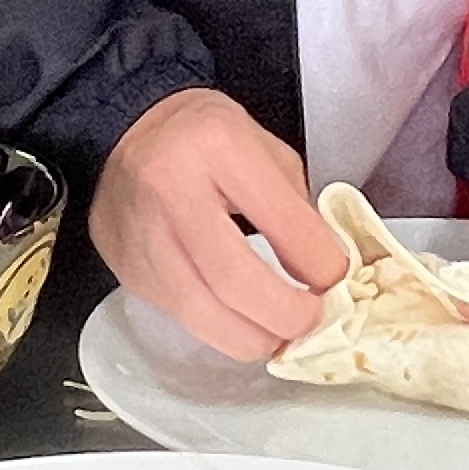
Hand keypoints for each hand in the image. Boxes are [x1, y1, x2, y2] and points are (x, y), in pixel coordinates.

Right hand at [90, 88, 349, 362]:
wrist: (129, 132)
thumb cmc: (204, 138)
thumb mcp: (264, 150)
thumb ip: (297, 210)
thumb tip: (325, 277)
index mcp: (219, 146)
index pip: (285, 222)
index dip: (323, 267)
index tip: (340, 284)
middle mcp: (172, 190)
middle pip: (235, 281)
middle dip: (286, 317)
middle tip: (312, 323)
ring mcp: (143, 236)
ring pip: (202, 314)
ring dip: (253, 337)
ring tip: (279, 333)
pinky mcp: (129, 269)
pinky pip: (181, 316)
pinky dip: (219, 328)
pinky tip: (240, 319)